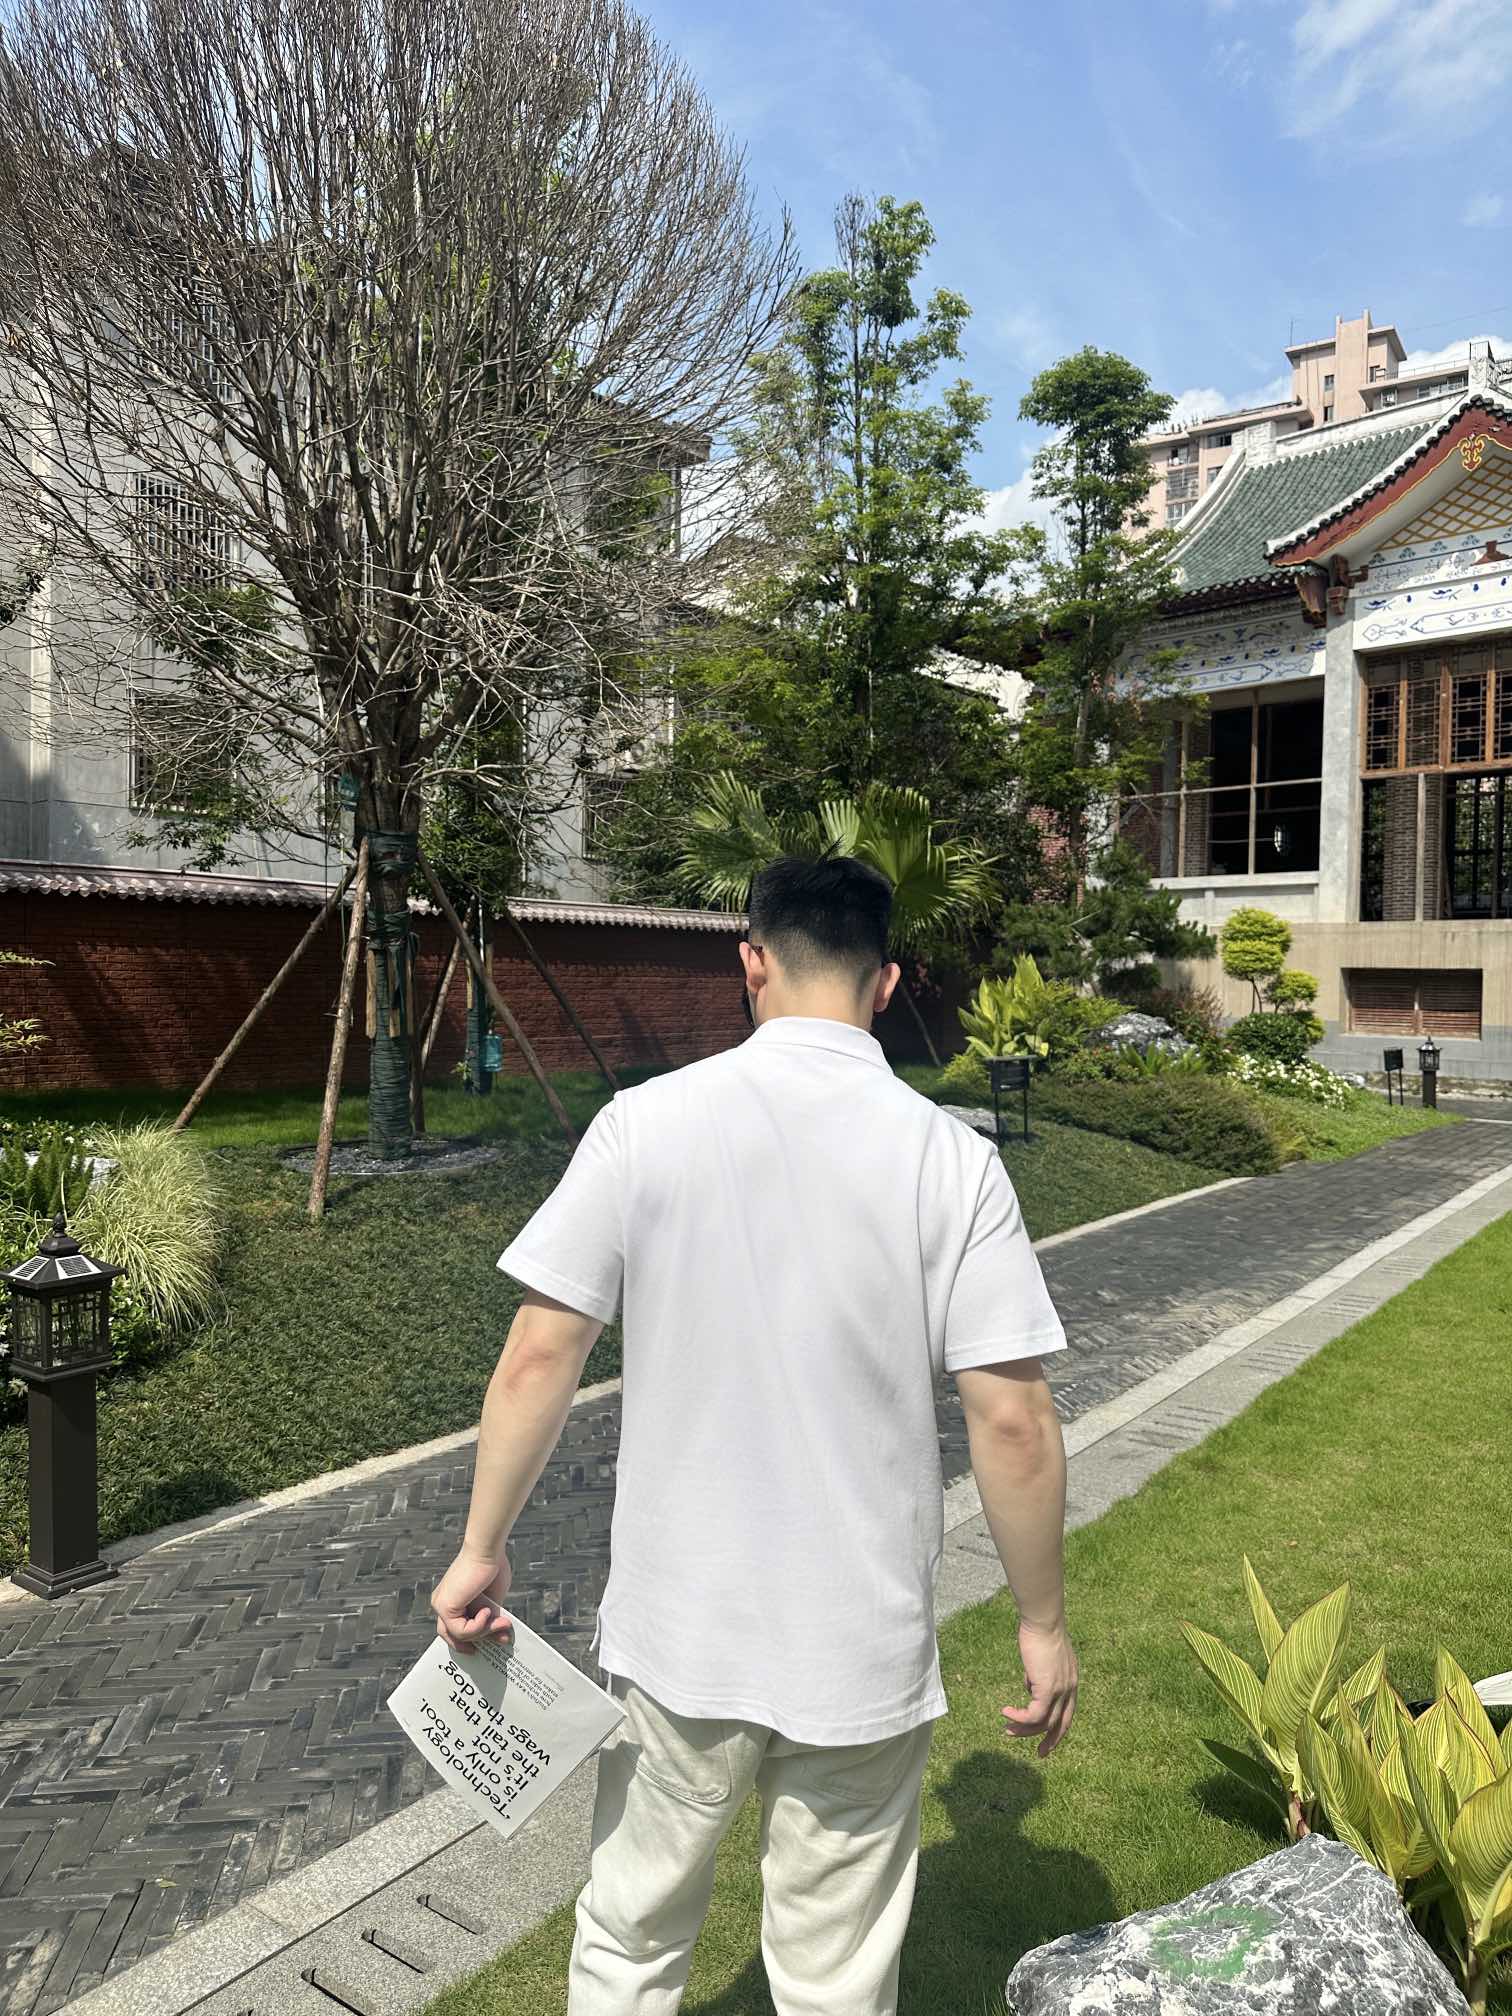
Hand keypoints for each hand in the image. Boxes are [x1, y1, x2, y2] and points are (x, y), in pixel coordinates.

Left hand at [430, 1546, 513, 1657]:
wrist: (487, 1550)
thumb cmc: (492, 1568)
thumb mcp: (493, 1601)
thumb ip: (492, 1620)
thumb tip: (503, 1637)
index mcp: (451, 1599)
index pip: (454, 1628)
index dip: (471, 1639)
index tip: (487, 1645)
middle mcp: (441, 1603)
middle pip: (453, 1636)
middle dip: (477, 1642)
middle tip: (499, 1640)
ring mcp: (441, 1605)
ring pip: (459, 1636)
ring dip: (485, 1632)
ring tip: (501, 1623)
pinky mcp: (445, 1607)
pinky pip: (461, 1631)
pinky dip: (478, 1626)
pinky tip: (487, 1611)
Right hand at [1002, 1619, 1076, 1757]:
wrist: (1043, 1620)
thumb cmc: (1040, 1631)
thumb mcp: (1043, 1657)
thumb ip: (1040, 1673)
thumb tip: (1030, 1684)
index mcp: (1071, 1682)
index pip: (1068, 1712)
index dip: (1058, 1728)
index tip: (1048, 1739)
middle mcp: (1070, 1689)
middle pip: (1061, 1724)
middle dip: (1051, 1742)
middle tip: (1040, 1754)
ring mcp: (1060, 1691)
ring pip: (1044, 1723)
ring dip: (1024, 1729)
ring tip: (1007, 1729)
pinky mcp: (1047, 1689)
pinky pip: (1033, 1714)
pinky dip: (1018, 1717)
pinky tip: (1005, 1711)